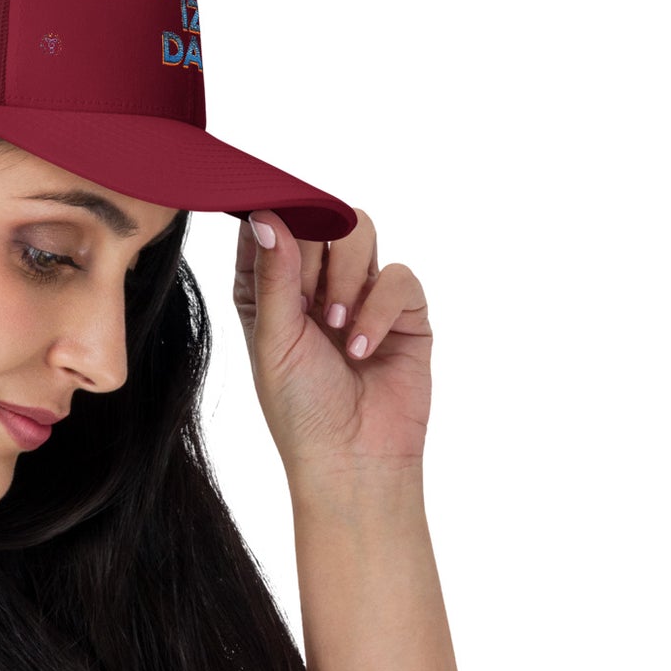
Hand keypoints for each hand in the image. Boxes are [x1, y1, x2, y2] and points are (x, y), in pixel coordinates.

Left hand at [232, 207, 431, 477]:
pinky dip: (379, 308)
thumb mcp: (274, 340)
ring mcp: (361, 294)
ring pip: (361, 232)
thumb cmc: (301, 410)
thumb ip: (274, 276)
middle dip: (315, 248)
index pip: (270, 227)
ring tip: (335, 324)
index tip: (270, 210)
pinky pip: (399, 277)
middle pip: (320, 218)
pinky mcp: (403, 312)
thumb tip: (266, 215)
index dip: (273, 214)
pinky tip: (361, 348)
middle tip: (310, 296)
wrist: (352, 460)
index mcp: (270, 291)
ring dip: (346, 274)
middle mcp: (314, 287)